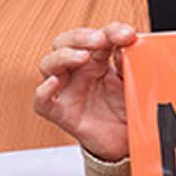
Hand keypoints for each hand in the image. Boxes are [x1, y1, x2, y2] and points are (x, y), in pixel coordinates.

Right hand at [34, 22, 138, 162]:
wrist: (126, 143)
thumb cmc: (127, 111)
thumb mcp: (134, 83)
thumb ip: (129, 63)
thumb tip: (124, 44)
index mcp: (97, 60)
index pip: (95, 36)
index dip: (109, 31)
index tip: (127, 34)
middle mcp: (77, 72)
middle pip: (64, 43)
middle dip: (81, 37)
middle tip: (101, 40)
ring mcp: (67, 91)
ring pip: (48, 64)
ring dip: (63, 56)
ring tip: (82, 56)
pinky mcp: (61, 113)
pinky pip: (42, 102)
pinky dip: (43, 91)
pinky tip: (54, 83)